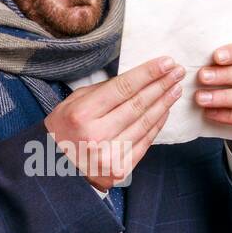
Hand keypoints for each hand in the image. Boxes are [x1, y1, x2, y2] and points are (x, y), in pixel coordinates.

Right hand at [43, 55, 185, 191]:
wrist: (54, 169)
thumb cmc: (64, 129)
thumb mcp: (74, 103)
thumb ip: (104, 91)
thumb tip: (138, 79)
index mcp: (82, 114)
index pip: (123, 88)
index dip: (148, 73)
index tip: (167, 62)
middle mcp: (96, 136)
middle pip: (138, 104)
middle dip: (161, 85)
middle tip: (178, 71)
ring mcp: (109, 155)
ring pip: (145, 123)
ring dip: (164, 103)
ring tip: (175, 88)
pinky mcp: (119, 169)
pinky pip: (145, 142)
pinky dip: (157, 124)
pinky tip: (165, 110)